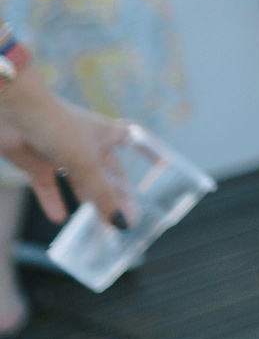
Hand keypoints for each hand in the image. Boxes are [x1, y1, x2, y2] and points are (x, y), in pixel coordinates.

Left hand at [0, 76, 136, 226]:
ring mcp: (62, 152)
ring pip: (78, 180)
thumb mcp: (86, 164)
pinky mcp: (38, 161)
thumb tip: (121, 224)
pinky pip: (49, 186)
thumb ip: (103, 195)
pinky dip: (54, 201)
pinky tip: (60, 218)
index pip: (135, 142)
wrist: (16, 114)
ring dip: (86, 199)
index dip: (149, 151)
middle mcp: (88, 142)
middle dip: (116, 191)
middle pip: (107, 170)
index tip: (162, 165)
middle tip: (124, 215)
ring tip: (95, 221)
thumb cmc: (59, 127)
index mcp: (107, 134)